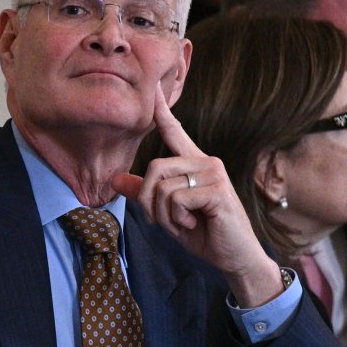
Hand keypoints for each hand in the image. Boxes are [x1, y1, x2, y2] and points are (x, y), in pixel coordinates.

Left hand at [111, 83, 282, 306]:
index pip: (175, 131)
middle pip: (154, 168)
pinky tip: (195, 224)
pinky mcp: (217, 190)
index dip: (162, 110)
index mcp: (193, 164)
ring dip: (164, 215)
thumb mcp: (166, 212)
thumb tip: (113, 179)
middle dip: (149, 201)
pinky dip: (177, 219)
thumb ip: (143, 193)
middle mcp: (205, 162)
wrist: (233, 257)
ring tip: (185, 223)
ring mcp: (214, 174)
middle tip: (166, 220)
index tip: (154, 88)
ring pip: (162, 187)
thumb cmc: (203, 233)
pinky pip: (176, 199)